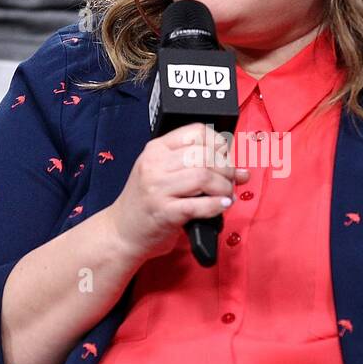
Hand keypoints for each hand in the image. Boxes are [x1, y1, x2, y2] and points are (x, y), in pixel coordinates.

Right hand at [107, 121, 249, 262]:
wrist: (121, 232)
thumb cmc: (146, 203)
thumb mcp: (163, 174)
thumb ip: (198, 167)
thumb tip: (241, 171)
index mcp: (156, 149)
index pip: (197, 132)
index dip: (219, 144)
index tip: (225, 158)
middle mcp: (154, 165)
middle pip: (204, 155)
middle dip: (226, 169)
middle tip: (230, 181)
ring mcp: (157, 189)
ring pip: (204, 176)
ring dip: (224, 187)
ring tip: (226, 195)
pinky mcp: (163, 212)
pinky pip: (198, 204)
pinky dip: (216, 205)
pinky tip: (222, 206)